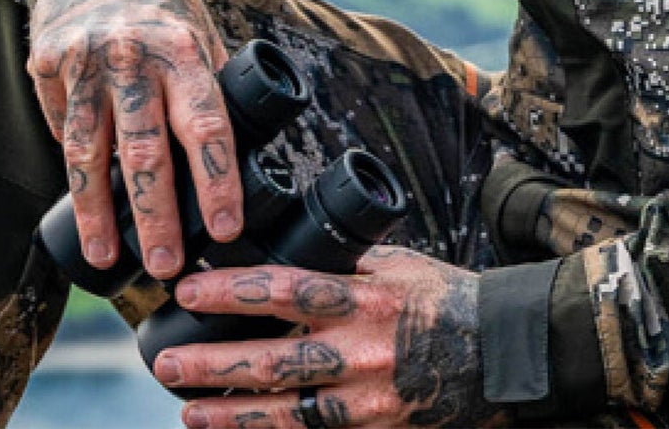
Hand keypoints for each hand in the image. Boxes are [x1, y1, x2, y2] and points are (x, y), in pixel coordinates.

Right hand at [28, 0, 240, 278]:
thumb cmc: (166, 11)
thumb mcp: (202, 36)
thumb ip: (212, 88)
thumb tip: (243, 158)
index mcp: (185, 49)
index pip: (207, 124)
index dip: (217, 180)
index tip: (227, 228)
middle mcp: (133, 56)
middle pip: (145, 149)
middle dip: (157, 214)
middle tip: (168, 265)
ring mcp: (85, 61)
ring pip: (89, 152)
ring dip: (99, 213)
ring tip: (109, 257)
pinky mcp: (47, 65)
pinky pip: (61, 129)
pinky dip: (73, 169)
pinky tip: (84, 207)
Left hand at [156, 247, 503, 428]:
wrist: (503, 353)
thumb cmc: (449, 300)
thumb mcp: (401, 267)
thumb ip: (349, 268)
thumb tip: (295, 256)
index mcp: (369, 297)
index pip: (287, 289)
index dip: (233, 291)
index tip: (189, 288)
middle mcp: (365, 351)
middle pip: (275, 361)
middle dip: (214, 363)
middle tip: (165, 361)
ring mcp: (370, 401)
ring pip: (287, 414)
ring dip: (231, 416)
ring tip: (187, 413)